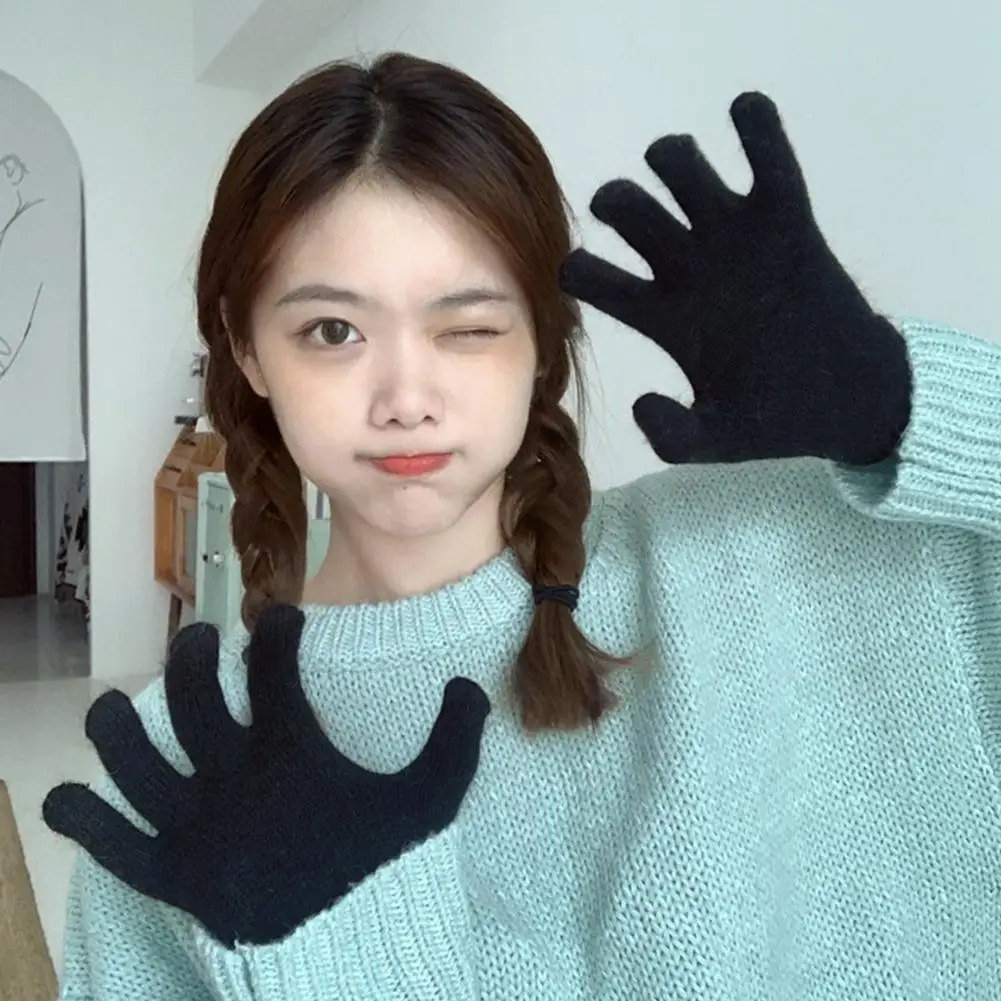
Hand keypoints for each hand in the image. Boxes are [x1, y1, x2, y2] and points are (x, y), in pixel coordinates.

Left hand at [43, 604, 490, 946]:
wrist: (351, 950)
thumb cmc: (386, 866)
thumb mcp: (434, 798)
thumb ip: (455, 738)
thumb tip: (467, 684)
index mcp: (290, 751)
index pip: (272, 667)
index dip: (275, 630)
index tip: (281, 615)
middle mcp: (231, 776)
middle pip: (192, 694)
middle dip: (192, 652)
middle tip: (201, 637)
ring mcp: (192, 824)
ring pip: (133, 758)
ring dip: (119, 721)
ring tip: (118, 701)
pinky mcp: (168, 872)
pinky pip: (111, 842)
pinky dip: (82, 817)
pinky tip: (66, 795)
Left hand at [560, 92, 911, 465]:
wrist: (844, 402)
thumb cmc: (774, 417)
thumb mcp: (716, 440)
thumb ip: (672, 435)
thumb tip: (641, 403)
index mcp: (664, 315)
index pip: (598, 280)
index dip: (579, 271)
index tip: (582, 274)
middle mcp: (690, 268)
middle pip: (630, 209)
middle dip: (615, 200)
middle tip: (624, 212)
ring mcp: (736, 240)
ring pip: (684, 171)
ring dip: (672, 157)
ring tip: (683, 170)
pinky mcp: (787, 221)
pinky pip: (768, 158)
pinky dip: (755, 126)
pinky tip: (744, 112)